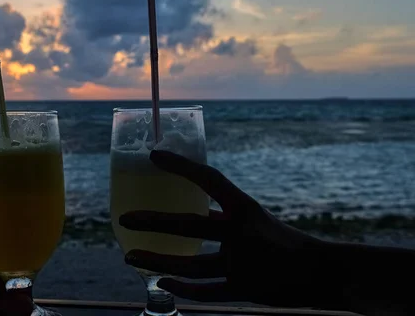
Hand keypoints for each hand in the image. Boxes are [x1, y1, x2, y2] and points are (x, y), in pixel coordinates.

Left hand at [120, 150, 341, 309]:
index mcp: (246, 208)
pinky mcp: (244, 290)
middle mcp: (243, 233)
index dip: (181, 166)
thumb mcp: (255, 219)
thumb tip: (187, 210)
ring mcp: (244, 264)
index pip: (209, 179)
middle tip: (124, 218)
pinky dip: (182, 289)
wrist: (323, 273)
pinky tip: (160, 283)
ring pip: (191, 263)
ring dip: (158, 260)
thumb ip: (223, 216)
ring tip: (129, 256)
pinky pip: (206, 292)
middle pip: (190, 224)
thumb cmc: (283, 241)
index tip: (154, 155)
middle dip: (153, 220)